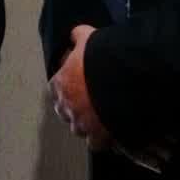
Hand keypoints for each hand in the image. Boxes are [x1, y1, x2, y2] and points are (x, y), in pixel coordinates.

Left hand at [49, 25, 111, 149]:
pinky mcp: (98, 136)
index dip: (65, 87)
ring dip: (86, 124)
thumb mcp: (89, 39)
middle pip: (64, 111)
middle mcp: (67, 106)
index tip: (75, 85)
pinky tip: (110, 134)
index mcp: (60, 84)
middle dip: (73, 108)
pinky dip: (102, 140)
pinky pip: (96, 144)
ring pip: (78, 129)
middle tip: (87, 102)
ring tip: (99, 119)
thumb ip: (78, 37)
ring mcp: (82, 124)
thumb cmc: (102, 58)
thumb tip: (75, 35)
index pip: (55, 88)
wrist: (125, 79)